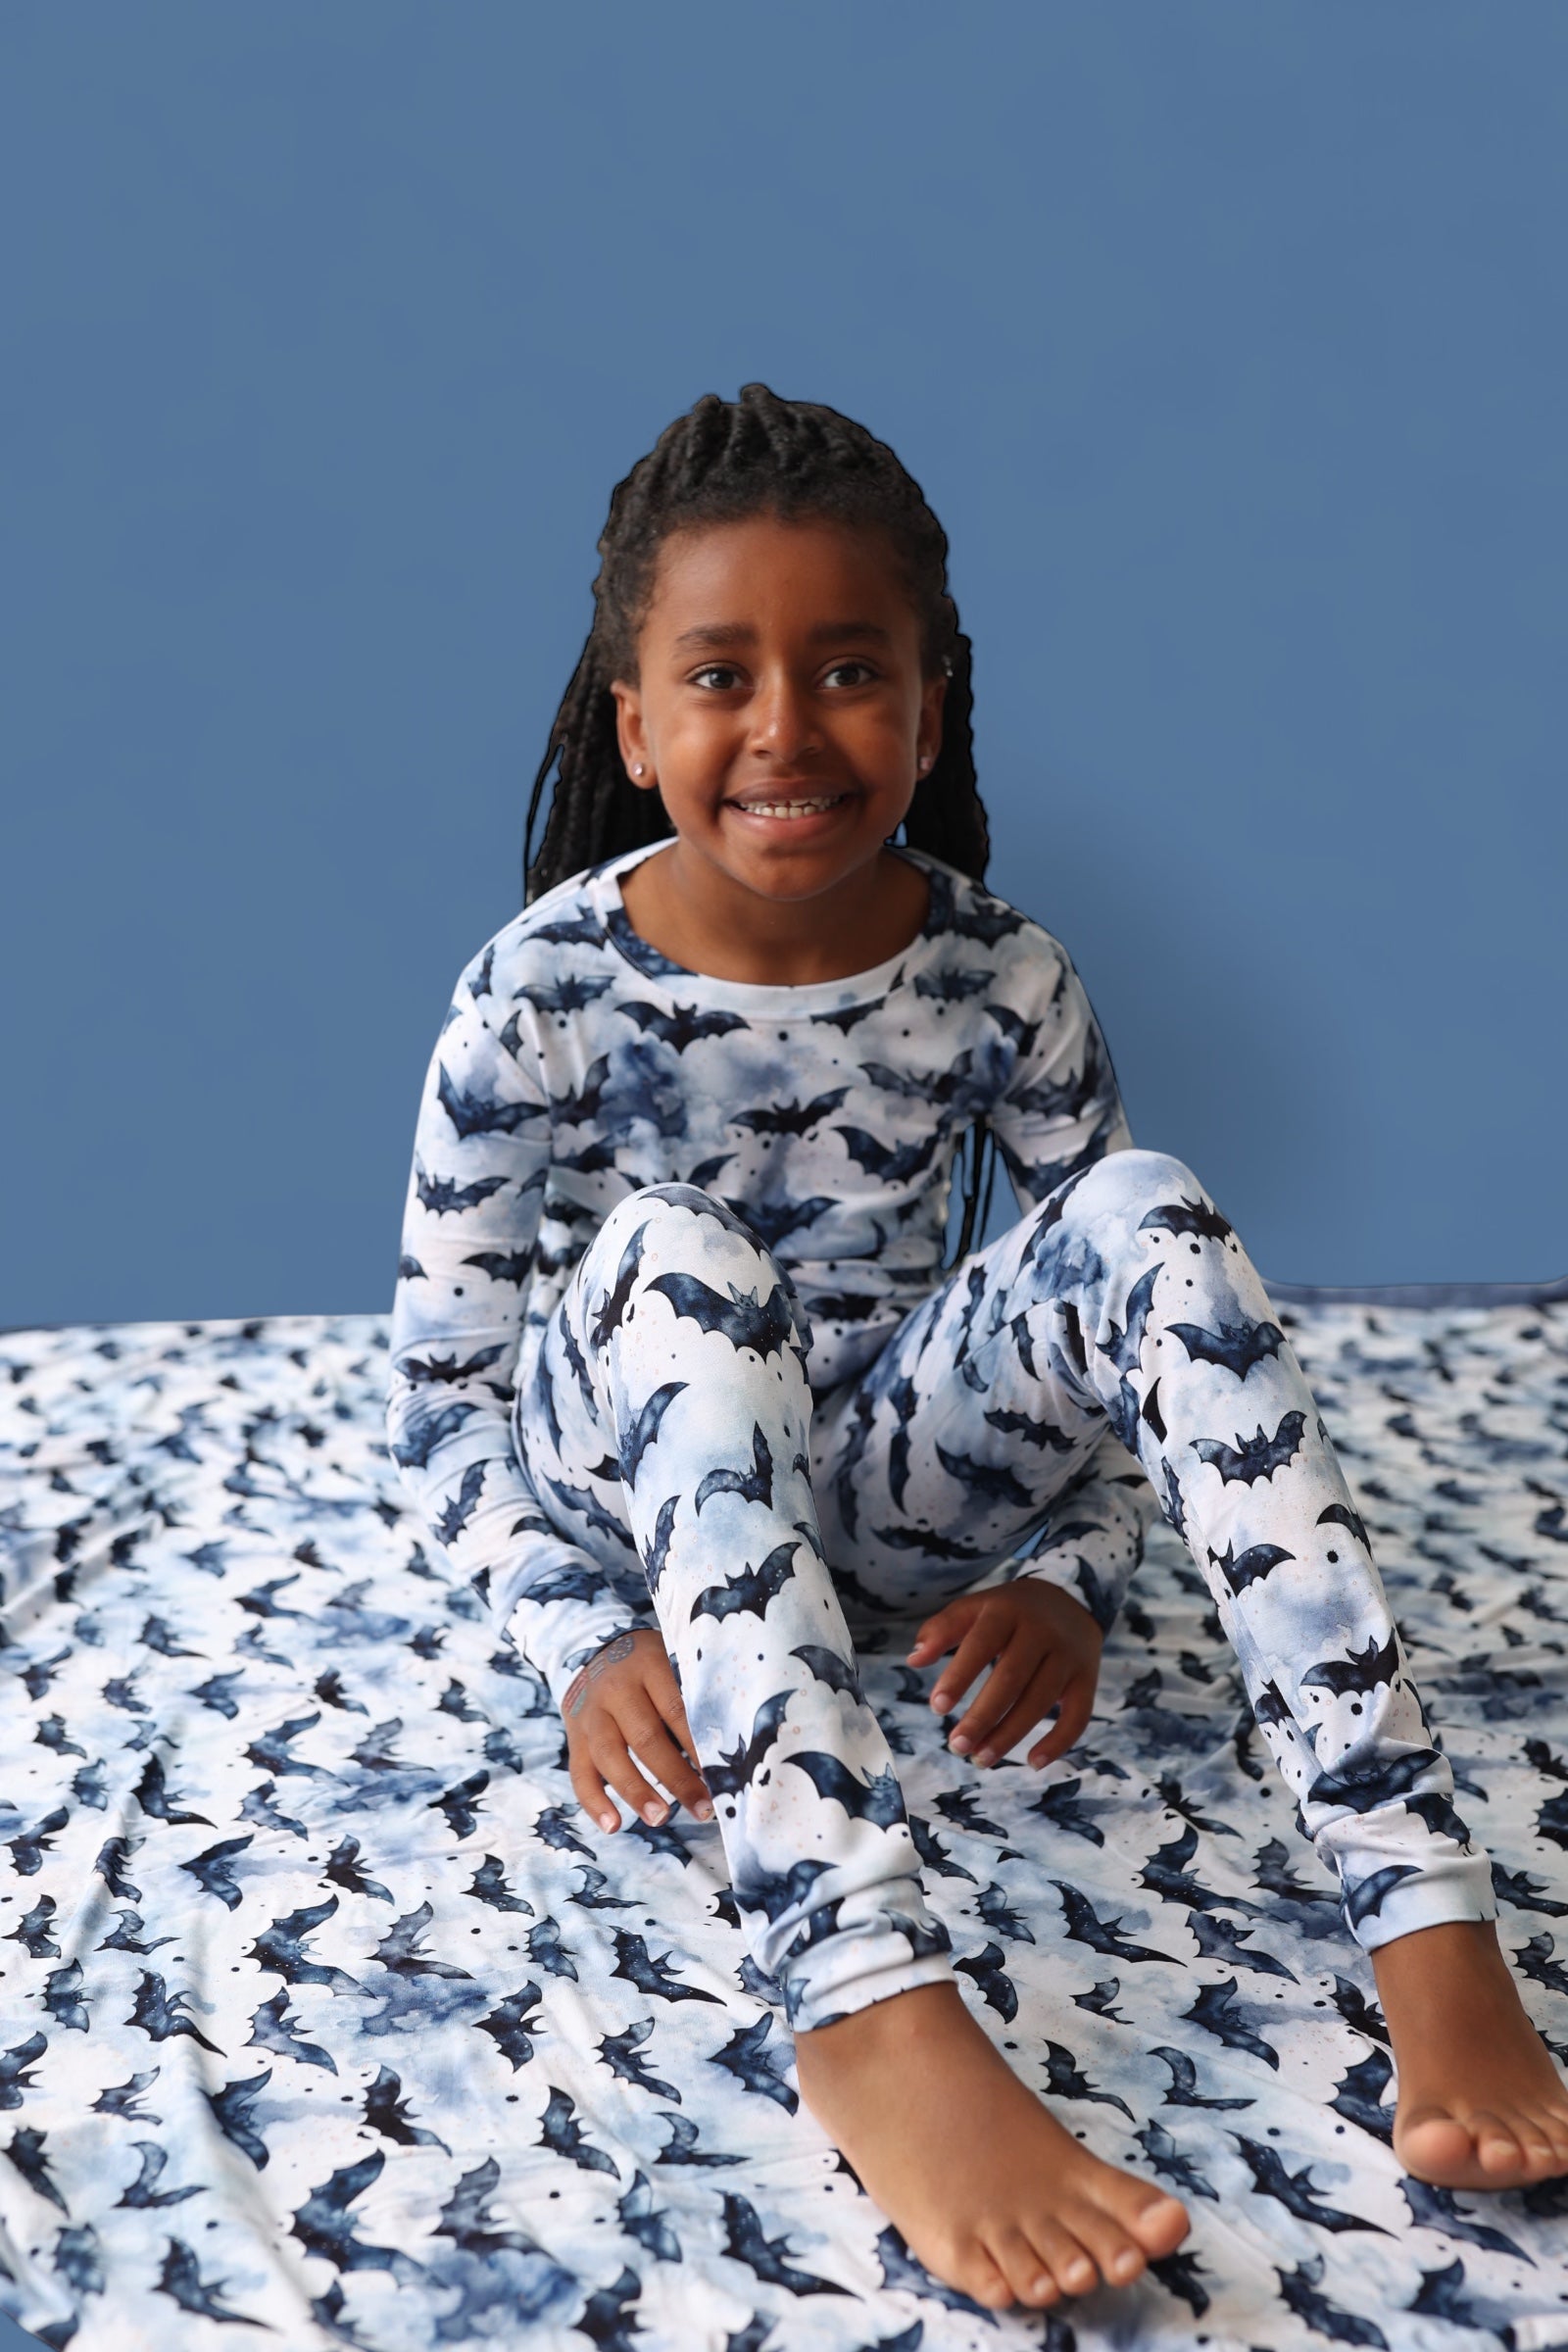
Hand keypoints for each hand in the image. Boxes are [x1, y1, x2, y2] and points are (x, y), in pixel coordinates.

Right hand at [562, 1630, 713, 1831]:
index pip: (676, 1709)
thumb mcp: (671, 1663)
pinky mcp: (575, 1737)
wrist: (597, 1654)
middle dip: (676, 1778)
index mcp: (648, 1666)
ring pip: (610, 1756)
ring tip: (660, 1818)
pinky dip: (595, 1803)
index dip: (697, 1745)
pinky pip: (580, 1773)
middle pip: (645, 1738)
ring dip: (636, 1792)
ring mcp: (591, 1714)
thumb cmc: (650, 1668)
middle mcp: (616, 1690)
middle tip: (702, 1808)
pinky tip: (613, 1826)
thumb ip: (691, 1697)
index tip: (720, 1776)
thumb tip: (725, 1751)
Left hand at [908, 1580, 1102, 1769]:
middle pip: (1011, 1678)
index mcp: (1007, 1610)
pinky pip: (1077, 1716)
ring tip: (980, 1759)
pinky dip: (1058, 1743)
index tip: (937, 1708)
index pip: (981, 1644)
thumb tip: (913, 1660)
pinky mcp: (1087, 1678)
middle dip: (983, 1717)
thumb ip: (942, 1630)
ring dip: (1009, 1736)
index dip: (959, 1676)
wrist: (1069, 1599)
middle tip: (956, 1746)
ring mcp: (1067, 1656)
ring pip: (1040, 1701)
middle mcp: (1041, 1631)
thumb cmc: (1007, 1612)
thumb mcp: (975, 1608)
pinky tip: (1033, 1763)